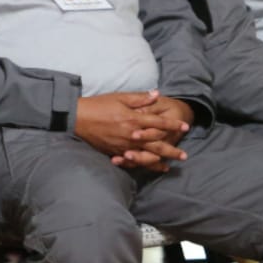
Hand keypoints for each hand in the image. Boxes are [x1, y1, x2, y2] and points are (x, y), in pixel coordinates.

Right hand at [75, 91, 189, 168]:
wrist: (77, 118)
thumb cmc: (98, 105)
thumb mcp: (120, 97)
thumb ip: (140, 98)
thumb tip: (157, 95)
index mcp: (133, 119)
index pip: (159, 123)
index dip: (173, 125)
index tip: (185, 127)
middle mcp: (130, 135)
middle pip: (156, 144)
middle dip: (171, 150)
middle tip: (184, 156)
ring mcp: (122, 146)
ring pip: (145, 156)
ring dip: (159, 161)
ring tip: (170, 166)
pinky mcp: (114, 152)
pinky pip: (132, 161)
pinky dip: (142, 164)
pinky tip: (149, 167)